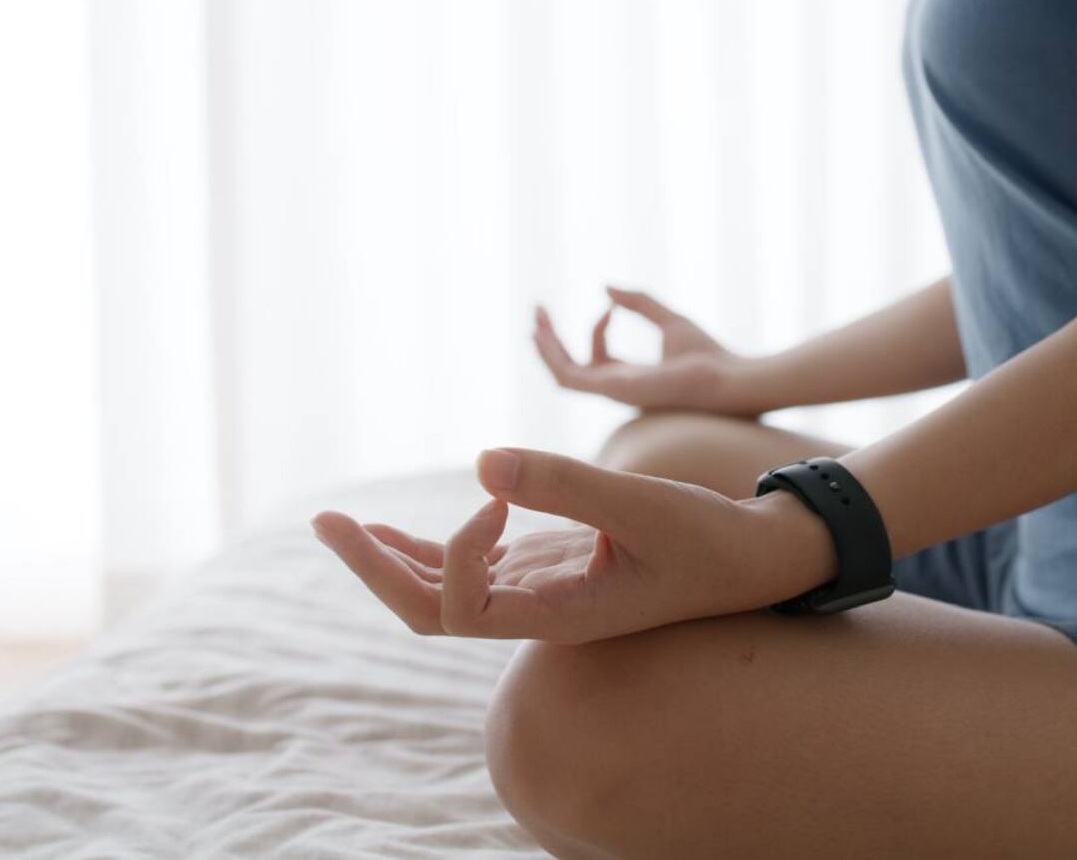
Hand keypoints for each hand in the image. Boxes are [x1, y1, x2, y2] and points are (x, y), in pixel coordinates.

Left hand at [311, 448, 835, 642]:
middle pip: (429, 610)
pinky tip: (386, 529)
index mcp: (557, 615)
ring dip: (386, 558)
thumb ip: (566, 484)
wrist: (751, 556)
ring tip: (334, 524)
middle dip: (374, 567)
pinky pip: (468, 566)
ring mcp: (537, 588)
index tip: (493, 497)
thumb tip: (482, 461)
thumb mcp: (643, 505)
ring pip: (441, 591)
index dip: (453, 552)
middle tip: (325, 521)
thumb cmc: (708, 537)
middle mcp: (536, 611)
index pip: (463, 607)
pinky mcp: (546, 563)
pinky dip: (424, 546)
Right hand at [533, 286, 756, 414]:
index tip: (611, 306)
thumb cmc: (708, 355)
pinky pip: (570, 376)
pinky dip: (559, 353)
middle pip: (572, 369)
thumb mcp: (669, 321)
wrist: (726, 378)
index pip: (599, 357)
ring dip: (546, 348)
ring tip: (536, 319)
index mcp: (634, 377)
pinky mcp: (612, 389)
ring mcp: (613, 392)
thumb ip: (639, 304)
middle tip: (538, 313)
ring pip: (563, 375)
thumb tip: (607, 288)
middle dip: (551, 343)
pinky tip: (559, 327)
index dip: (597, 328)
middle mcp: (619, 388)